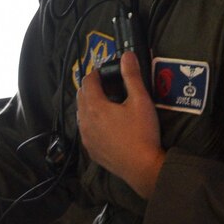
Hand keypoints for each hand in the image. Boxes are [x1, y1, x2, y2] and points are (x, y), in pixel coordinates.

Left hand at [77, 52, 164, 197]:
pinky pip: (85, 130)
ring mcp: (86, 138)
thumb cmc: (142, 132)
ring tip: (108, 104)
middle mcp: (85, 121)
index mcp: (95, 106)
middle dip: (92, 87)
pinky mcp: (91, 150)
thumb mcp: (141, 101)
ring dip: (90, 105)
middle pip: (81, 96)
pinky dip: (91, 122)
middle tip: (109, 85)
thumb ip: (132, 76)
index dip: (97, 73)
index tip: (108, 72)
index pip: (88, 81)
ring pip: (81, 114)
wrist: (142, 168)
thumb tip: (127, 55)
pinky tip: (106, 125)